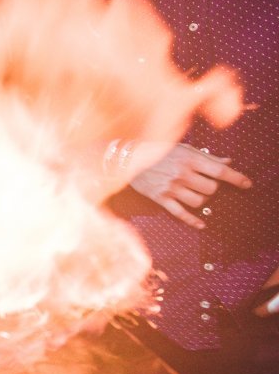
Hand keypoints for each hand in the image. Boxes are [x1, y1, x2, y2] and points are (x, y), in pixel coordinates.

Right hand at [129, 143, 251, 228]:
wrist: (127, 158)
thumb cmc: (157, 151)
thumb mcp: (182, 148)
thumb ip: (205, 157)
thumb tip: (228, 162)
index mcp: (189, 159)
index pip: (220, 171)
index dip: (237, 178)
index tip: (247, 184)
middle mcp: (182, 174)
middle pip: (211, 189)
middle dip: (212, 188)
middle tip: (205, 183)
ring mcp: (171, 188)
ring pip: (199, 202)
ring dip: (202, 199)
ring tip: (195, 193)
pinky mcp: (161, 198)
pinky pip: (181, 214)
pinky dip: (193, 221)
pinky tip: (202, 224)